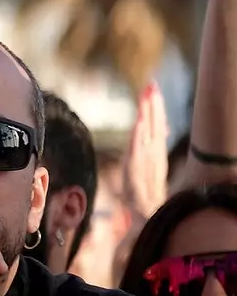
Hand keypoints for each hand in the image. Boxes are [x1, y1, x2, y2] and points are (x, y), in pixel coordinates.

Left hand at [121, 80, 168, 221]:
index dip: (156, 107)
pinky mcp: (137, 167)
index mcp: (156, 150)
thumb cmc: (144, 188)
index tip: (153, 89)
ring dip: (148, 113)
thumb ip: (151, 145)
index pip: (158, 124)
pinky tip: (140, 121)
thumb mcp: (147, 163)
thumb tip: (157, 128)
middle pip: (155, 123)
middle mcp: (154, 152)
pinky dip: (140, 134)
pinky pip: (139, 147)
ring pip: (149, 131)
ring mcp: (147, 159)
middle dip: (153, 104)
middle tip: (151, 84)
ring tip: (147, 96)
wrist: (147, 210)